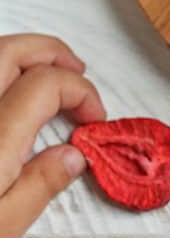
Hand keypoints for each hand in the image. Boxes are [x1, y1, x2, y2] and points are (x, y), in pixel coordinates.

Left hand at [0, 33, 104, 237]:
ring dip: (21, 54)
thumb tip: (71, 155)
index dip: (81, 90)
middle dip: (53, 51)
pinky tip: (3, 91)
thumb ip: (39, 187)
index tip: (92, 117)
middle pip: (12, 50)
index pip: (47, 83)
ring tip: (44, 71)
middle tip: (77, 70)